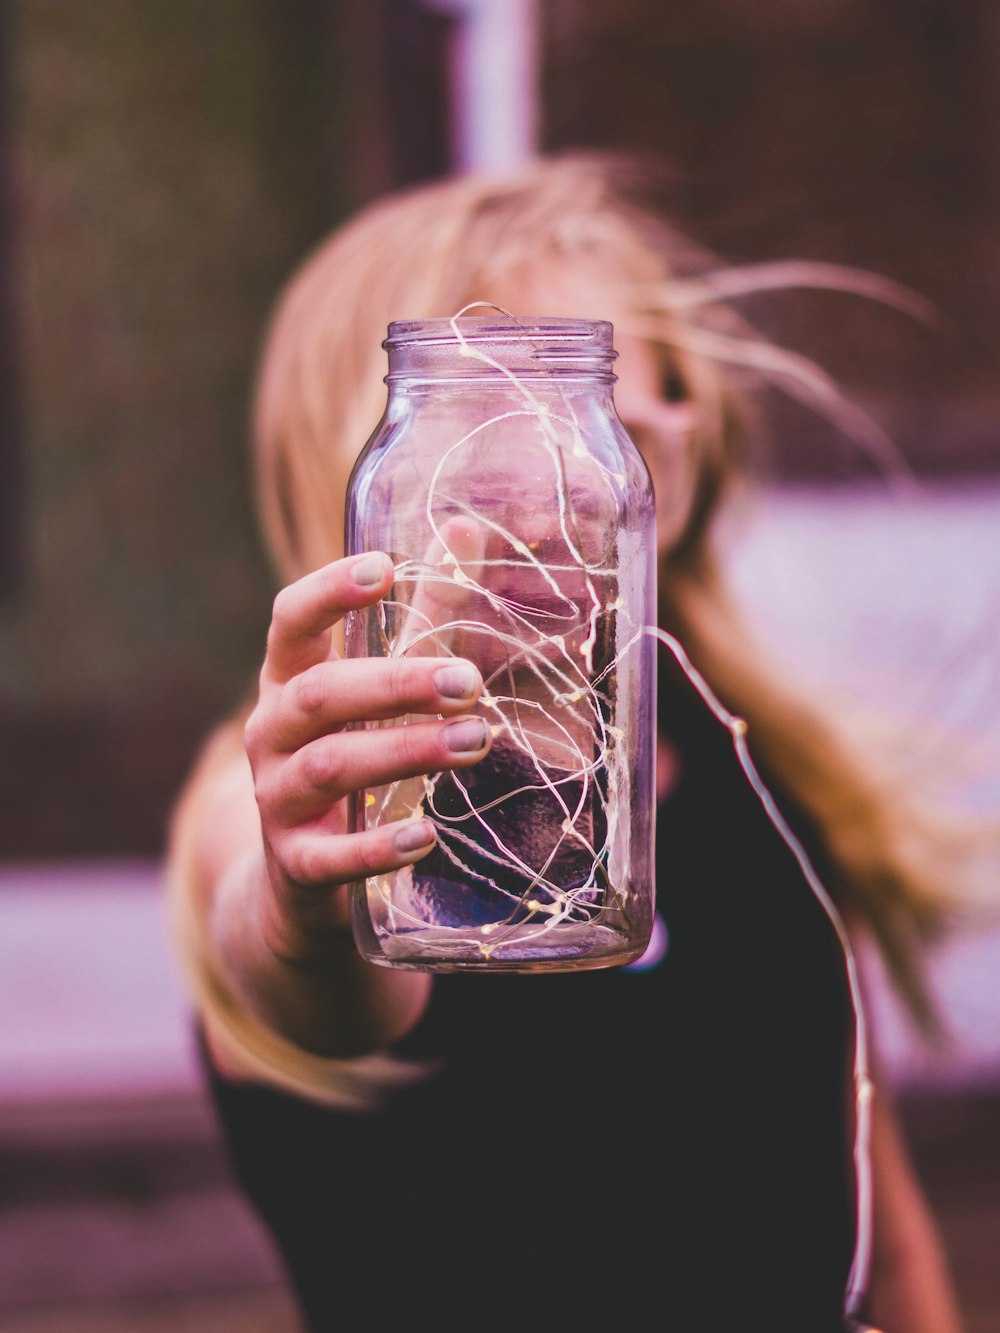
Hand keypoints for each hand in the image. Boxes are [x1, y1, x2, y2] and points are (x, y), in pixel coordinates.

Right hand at [242, 549, 491, 965]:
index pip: (289, 623)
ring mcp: (277, 802)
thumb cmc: (352, 757)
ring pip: (328, 767)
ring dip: (403, 752)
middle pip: (318, 695)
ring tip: (476, 742)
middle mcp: (271, 735)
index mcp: (288, 681)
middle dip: (395, 684)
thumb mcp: (378, 690)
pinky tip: (426, 836)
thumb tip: (463, 528)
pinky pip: (330, 857)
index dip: (329, 592)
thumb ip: (422, 617)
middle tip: (469, 685)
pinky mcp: (296, 866)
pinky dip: (377, 848)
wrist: (300, 885)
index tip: (384, 567)